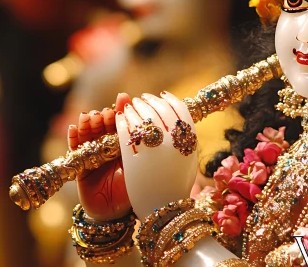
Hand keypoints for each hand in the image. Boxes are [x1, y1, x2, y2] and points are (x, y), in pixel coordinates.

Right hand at [69, 93, 131, 220]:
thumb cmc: (133, 192)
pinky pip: (74, 149)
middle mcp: (107, 148)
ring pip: (88, 134)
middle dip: (103, 116)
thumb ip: (139, 148)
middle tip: (105, 112)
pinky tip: (74, 128)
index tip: (123, 98)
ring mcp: (92, 155)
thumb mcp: (139, 168)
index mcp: (124, 146)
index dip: (121, 110)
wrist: (115, 214)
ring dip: (87, 124)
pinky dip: (73, 138)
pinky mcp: (79, 164)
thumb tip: (149, 123)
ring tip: (88, 117)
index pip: (122, 123)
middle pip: (103, 126)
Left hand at [116, 92, 198, 218]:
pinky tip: (119, 120)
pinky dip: (122, 123)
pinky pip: (126, 133)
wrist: (163, 211)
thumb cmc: (176, 185)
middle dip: (148, 102)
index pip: (179, 111)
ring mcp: (153, 152)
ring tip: (129, 107)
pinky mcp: (134, 160)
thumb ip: (184, 139)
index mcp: (188, 143)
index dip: (168, 100)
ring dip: (134, 109)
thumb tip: (179, 117)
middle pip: (158, 111)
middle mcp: (173, 145)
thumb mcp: (187, 161)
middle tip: (141, 99)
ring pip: (141, 119)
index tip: (161, 96)